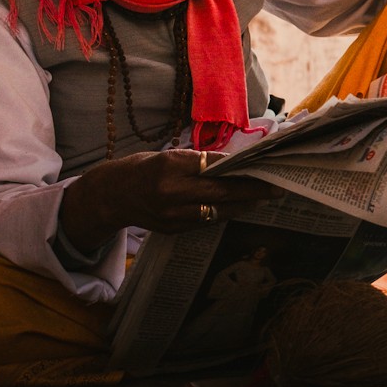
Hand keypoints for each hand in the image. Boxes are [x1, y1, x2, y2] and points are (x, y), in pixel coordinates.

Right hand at [58, 149, 273, 249]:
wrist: (110, 196)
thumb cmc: (143, 169)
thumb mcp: (168, 156)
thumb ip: (199, 161)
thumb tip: (235, 163)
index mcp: (169, 167)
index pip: (214, 167)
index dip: (241, 169)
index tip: (263, 166)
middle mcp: (170, 192)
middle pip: (221, 192)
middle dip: (252, 191)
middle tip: (276, 187)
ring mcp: (171, 215)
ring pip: (217, 211)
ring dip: (243, 205)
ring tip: (264, 197)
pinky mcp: (172, 229)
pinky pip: (206, 222)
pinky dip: (225, 213)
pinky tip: (240, 207)